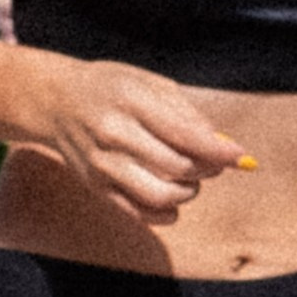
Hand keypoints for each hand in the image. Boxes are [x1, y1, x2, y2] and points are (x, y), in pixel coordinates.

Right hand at [20, 56, 252, 221]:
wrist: (54, 102)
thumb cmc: (110, 88)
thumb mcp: (147, 83)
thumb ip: (185, 112)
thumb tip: (221, 145)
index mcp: (130, 101)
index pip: (184, 133)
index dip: (218, 150)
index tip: (242, 158)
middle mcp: (114, 135)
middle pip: (177, 167)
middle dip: (206, 170)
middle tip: (213, 163)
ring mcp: (102, 165)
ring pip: (160, 195)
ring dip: (188, 193)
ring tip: (191, 180)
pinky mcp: (96, 187)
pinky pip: (139, 213)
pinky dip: (166, 213)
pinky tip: (173, 200)